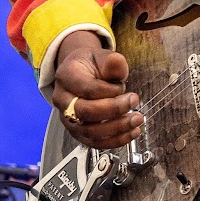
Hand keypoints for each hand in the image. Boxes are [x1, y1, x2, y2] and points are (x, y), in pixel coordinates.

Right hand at [52, 30, 142, 149]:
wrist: (83, 74)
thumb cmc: (92, 66)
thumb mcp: (103, 57)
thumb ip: (112, 61)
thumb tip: (117, 63)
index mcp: (66, 76)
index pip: (87, 89)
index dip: (109, 90)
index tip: (123, 87)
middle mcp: (63, 99)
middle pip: (85, 112)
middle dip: (114, 110)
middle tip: (133, 102)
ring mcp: (68, 118)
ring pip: (90, 131)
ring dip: (117, 128)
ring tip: (136, 120)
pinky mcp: (78, 132)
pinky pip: (95, 143)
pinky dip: (115, 141)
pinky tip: (131, 132)